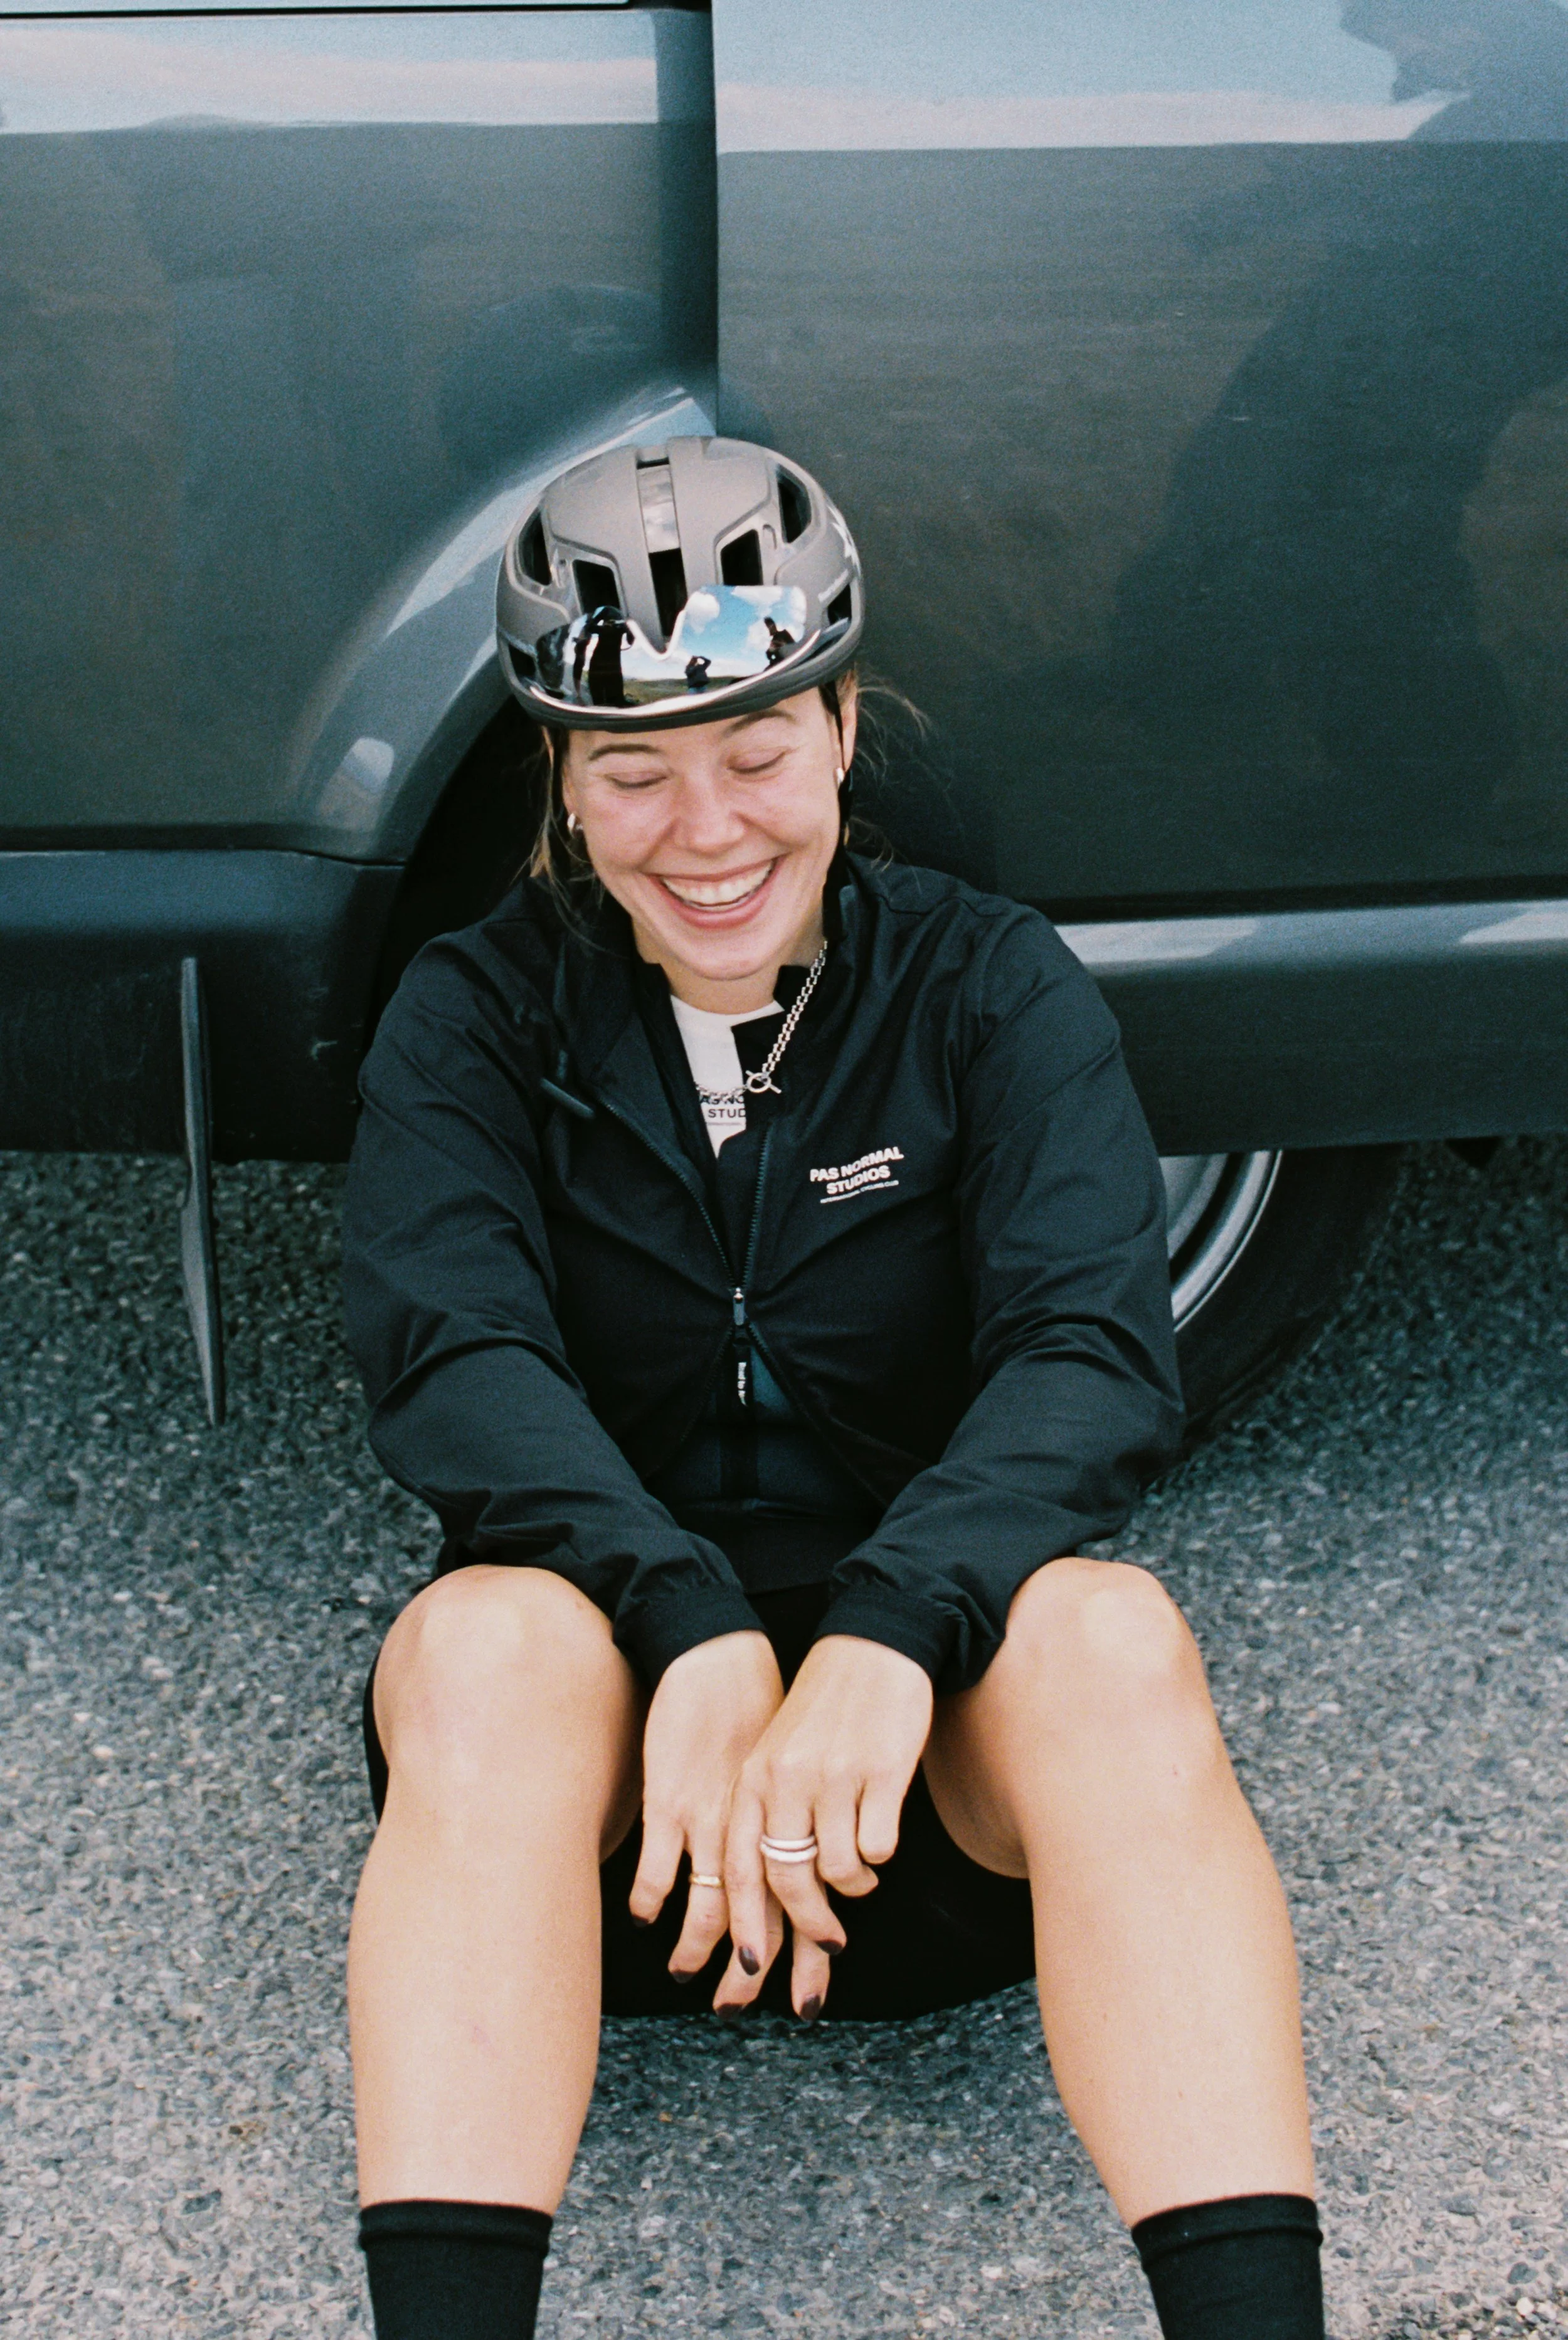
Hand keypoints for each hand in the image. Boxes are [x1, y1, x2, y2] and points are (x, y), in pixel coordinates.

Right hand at [629, 1631, 783, 1984]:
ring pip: (710, 1903)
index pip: (803, 1909)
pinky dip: (651, 1897)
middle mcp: (754, 1832)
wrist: (723, 1658)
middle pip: (759, 1919)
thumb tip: (803, 1872)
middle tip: (735, 2007)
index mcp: (788, 1826)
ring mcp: (711, 1819)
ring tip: (684, 1971)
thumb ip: (794, 1824)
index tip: (809, 2001)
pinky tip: (646, 1917)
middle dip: (747, 1970)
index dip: (807, 1958)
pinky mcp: (671, 1801)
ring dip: (697, 1945)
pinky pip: (658, 1865)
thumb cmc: (761, 1710)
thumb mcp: (793, 1772)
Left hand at [721, 1635, 932, 2019]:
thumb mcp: (778, 1755)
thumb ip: (770, 1814)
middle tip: (829, 1947)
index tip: (748, 1972)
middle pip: (789, 1881)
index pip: (741, 1868)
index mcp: (755, 1778)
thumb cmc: (825, 1709)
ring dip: (853, 1886)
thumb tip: (773, 1894)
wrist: (872, 1644)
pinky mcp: (882, 1771)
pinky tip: (881, 1837)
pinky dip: (880, 1854)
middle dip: (808, 1927)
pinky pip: (879, 1844)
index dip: (745, 1928)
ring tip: (861, 1875)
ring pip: (838, 1869)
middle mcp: (787, 1780)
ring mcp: (835, 1775)